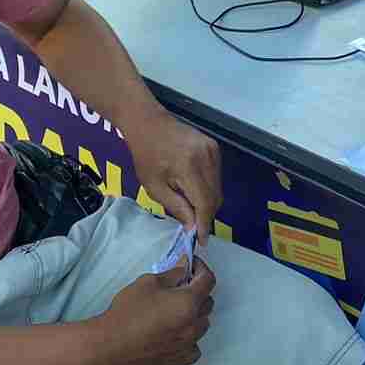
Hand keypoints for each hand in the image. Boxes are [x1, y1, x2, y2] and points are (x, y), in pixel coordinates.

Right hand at [87, 257, 215, 364]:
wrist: (110, 348)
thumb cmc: (125, 317)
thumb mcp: (147, 283)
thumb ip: (172, 274)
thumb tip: (183, 268)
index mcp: (188, 303)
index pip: (208, 280)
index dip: (201, 268)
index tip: (192, 265)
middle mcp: (192, 325)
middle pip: (207, 302)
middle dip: (197, 290)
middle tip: (180, 285)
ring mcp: (187, 344)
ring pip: (202, 324)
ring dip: (194, 314)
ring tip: (174, 310)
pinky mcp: (179, 360)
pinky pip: (194, 345)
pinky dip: (188, 337)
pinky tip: (174, 331)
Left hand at [125, 107, 221, 244]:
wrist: (149, 124)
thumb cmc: (146, 156)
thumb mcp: (154, 187)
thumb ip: (177, 207)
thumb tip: (192, 227)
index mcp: (189, 167)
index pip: (205, 203)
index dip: (204, 224)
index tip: (201, 241)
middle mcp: (207, 158)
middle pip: (215, 197)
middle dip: (206, 215)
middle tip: (193, 227)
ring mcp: (213, 151)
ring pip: (218, 188)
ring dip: (208, 202)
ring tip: (191, 207)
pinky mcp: (214, 147)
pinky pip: (216, 176)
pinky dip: (208, 188)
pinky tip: (194, 190)